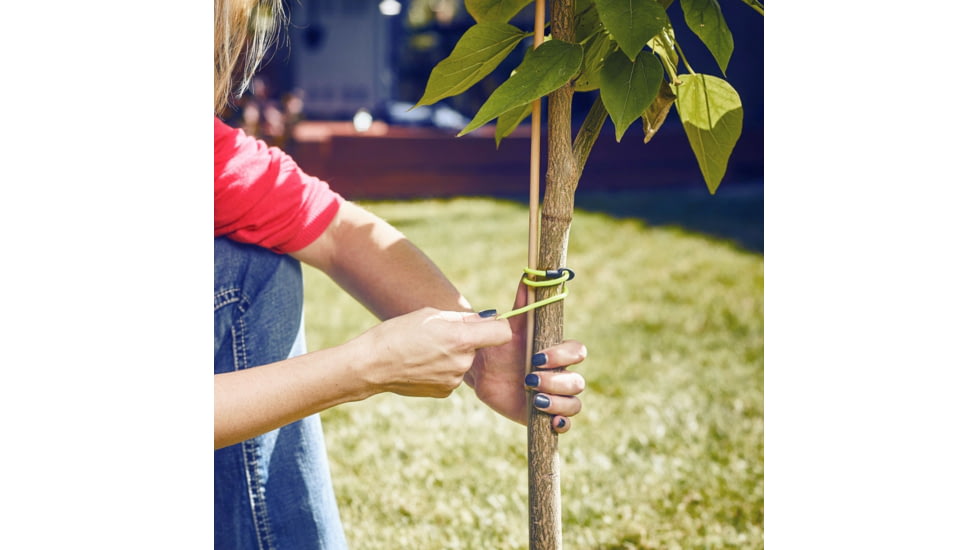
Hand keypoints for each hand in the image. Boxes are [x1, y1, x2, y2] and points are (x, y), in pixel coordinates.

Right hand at [353, 307, 511, 397]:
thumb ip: (462, 318)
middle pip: (480, 346)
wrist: (372, 365)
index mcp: (461, 338)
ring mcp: (454, 380)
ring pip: (465, 360)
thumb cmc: (399, 333)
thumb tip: (485, 319)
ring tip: (425, 350)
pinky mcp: (445, 392)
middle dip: (467, 339)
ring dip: (453, 354)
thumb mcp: (430, 315)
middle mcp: (462, 361)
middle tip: (439, 335)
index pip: (502, 332)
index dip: (497, 326)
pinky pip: (453, 374)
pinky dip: (443, 368)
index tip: (487, 323)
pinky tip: (422, 364)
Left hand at [467, 283, 586, 432]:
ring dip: (558, 402)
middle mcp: (562, 374)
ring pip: (575, 403)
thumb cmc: (500, 347)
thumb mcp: (509, 326)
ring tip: (534, 398)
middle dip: (556, 381)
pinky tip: (550, 420)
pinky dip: (562, 424)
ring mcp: (557, 396)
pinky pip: (567, 424)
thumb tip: (529, 274)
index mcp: (557, 352)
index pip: (577, 352)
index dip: (562, 356)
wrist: (483, 372)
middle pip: (578, 382)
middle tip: (529, 380)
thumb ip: (522, 303)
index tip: (537, 357)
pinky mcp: (547, 415)